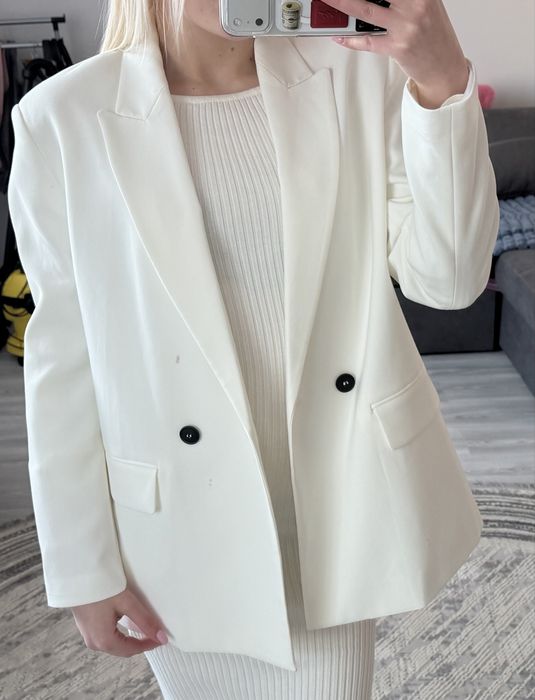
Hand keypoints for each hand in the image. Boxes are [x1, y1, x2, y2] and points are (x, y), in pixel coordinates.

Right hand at [71, 587, 168, 656]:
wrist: (77, 577)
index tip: (162, 638)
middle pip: (123, 649)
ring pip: (114, 644)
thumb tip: (160, 637)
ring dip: (129, 639)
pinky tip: (127, 623)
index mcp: (104, 640)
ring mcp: (88, 635)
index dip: (148, 644)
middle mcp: (94, 643)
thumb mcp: (126, 603)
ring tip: (144, 629)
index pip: (132, 649)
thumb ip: (144, 621)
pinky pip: (106, 636)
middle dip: (139, 643)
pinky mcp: (86, 627)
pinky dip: (119, 634)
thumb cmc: (100, 588)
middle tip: (155, 634)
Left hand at [324, 0, 469, 105]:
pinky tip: (338, 35)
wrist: (445, 68)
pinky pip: (367, 41)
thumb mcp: (427, 5)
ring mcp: (406, 27)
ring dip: (343, 4)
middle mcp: (415, 5)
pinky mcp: (397, 47)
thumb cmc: (434, 36)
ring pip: (366, 11)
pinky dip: (350, 39)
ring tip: (329, 2)